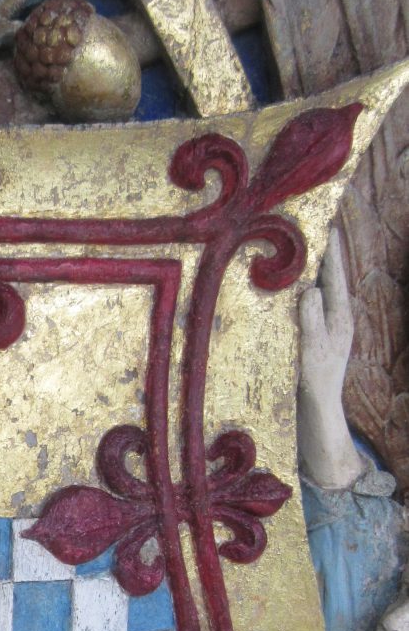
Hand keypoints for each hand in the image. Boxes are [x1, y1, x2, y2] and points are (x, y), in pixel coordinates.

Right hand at [298, 229, 353, 402]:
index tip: (327, 226)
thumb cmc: (316, 378)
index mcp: (340, 315)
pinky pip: (312, 301)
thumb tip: (310, 288)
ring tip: (300, 248)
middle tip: (311, 229)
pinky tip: (292, 284)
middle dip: (322, 254)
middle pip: (330, 277)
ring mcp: (328, 323)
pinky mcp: (318, 331)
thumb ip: (312, 318)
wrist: (318, 404)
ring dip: (311, 269)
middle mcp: (337, 315)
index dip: (331, 251)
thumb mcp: (313, 348)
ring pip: (321, 288)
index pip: (336, 275)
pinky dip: (303, 287)